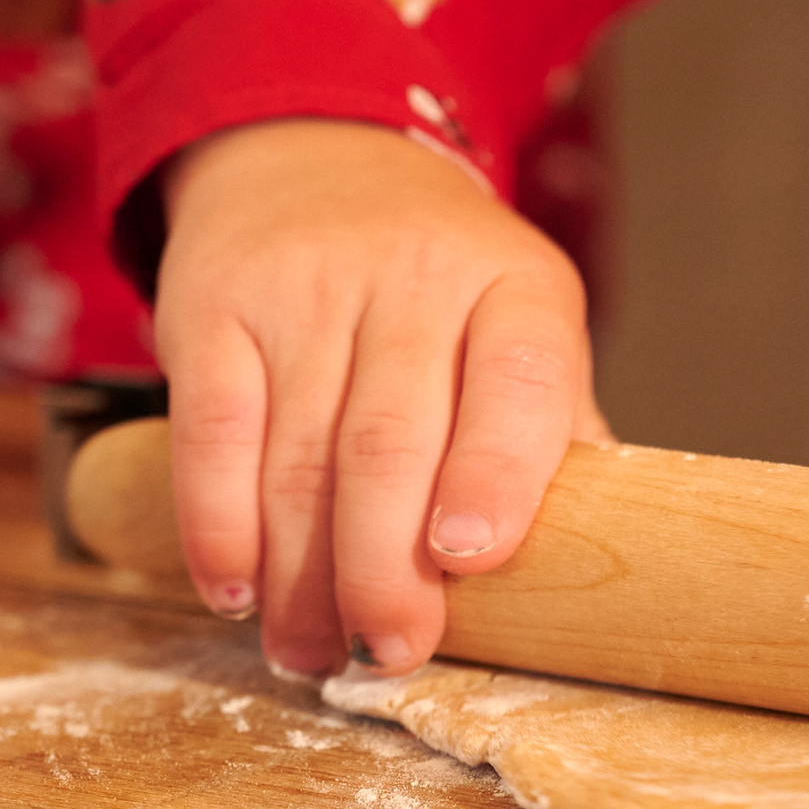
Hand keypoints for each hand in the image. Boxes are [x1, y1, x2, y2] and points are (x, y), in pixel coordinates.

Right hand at [157, 121, 607, 677]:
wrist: (311, 156)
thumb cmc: (437, 287)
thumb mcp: (514, 324)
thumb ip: (550, 433)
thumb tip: (598, 565)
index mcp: (515, 286)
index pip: (520, 375)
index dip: (497, 472)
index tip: (472, 559)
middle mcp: (413, 275)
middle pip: (391, 439)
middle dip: (384, 568)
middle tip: (387, 651)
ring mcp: (305, 287)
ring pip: (299, 455)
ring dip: (301, 576)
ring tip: (312, 653)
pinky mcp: (213, 305)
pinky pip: (209, 432)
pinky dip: (218, 525)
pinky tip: (235, 589)